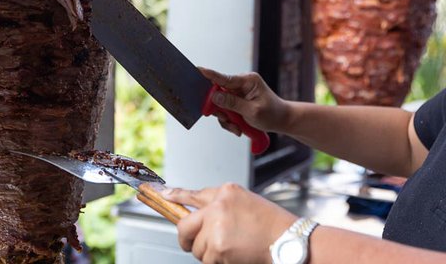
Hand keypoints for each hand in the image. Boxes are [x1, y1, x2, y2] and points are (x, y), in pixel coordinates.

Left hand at [163, 183, 296, 263]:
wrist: (289, 241)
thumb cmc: (271, 224)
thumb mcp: (244, 202)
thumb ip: (218, 204)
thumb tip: (196, 212)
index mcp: (225, 192)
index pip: (192, 194)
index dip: (173, 197)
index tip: (160, 195)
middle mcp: (218, 205)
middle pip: (184, 225)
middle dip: (186, 238)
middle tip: (192, 243)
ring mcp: (216, 227)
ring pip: (196, 247)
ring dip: (208, 252)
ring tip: (230, 246)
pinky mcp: (218, 248)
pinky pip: (206, 259)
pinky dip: (216, 261)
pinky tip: (232, 254)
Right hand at [199, 68, 291, 134]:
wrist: (282, 121)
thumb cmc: (272, 114)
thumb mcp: (252, 111)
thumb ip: (232, 103)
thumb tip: (214, 96)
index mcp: (247, 81)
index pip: (223, 78)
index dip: (209, 75)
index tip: (197, 70)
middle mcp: (240, 84)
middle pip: (218, 93)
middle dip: (220, 110)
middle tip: (227, 120)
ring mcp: (238, 93)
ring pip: (220, 105)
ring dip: (226, 119)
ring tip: (237, 128)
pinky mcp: (236, 102)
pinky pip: (224, 111)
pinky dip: (229, 121)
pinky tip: (238, 128)